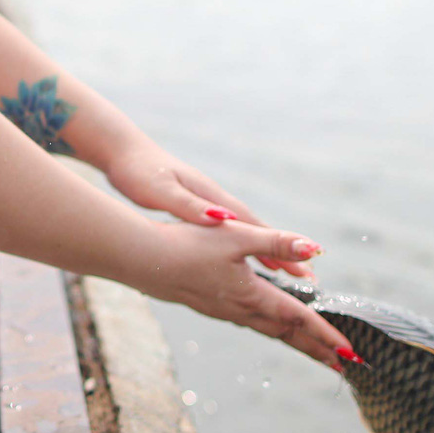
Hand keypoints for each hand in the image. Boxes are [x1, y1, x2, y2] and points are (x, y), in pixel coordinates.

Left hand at [105, 141, 300, 270]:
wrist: (124, 153)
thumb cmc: (140, 172)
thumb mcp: (162, 192)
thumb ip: (190, 207)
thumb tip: (222, 220)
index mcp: (212, 198)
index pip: (253, 227)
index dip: (279, 248)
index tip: (302, 266)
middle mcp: (216, 200)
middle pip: (257, 232)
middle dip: (283, 255)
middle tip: (309, 279)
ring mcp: (209, 204)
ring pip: (245, 234)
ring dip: (268, 253)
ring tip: (290, 274)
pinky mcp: (199, 209)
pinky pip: (230, 235)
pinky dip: (246, 249)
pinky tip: (250, 261)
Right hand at [123, 219, 353, 369]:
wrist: (141, 261)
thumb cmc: (187, 245)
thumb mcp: (237, 237)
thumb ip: (276, 243)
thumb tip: (315, 249)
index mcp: (253, 297)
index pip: (298, 320)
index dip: (326, 335)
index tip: (350, 353)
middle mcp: (241, 310)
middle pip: (287, 335)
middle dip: (316, 349)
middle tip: (342, 365)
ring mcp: (224, 311)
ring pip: (268, 330)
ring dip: (294, 341)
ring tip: (313, 350)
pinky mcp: (211, 305)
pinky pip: (250, 322)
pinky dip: (270, 328)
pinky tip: (267, 322)